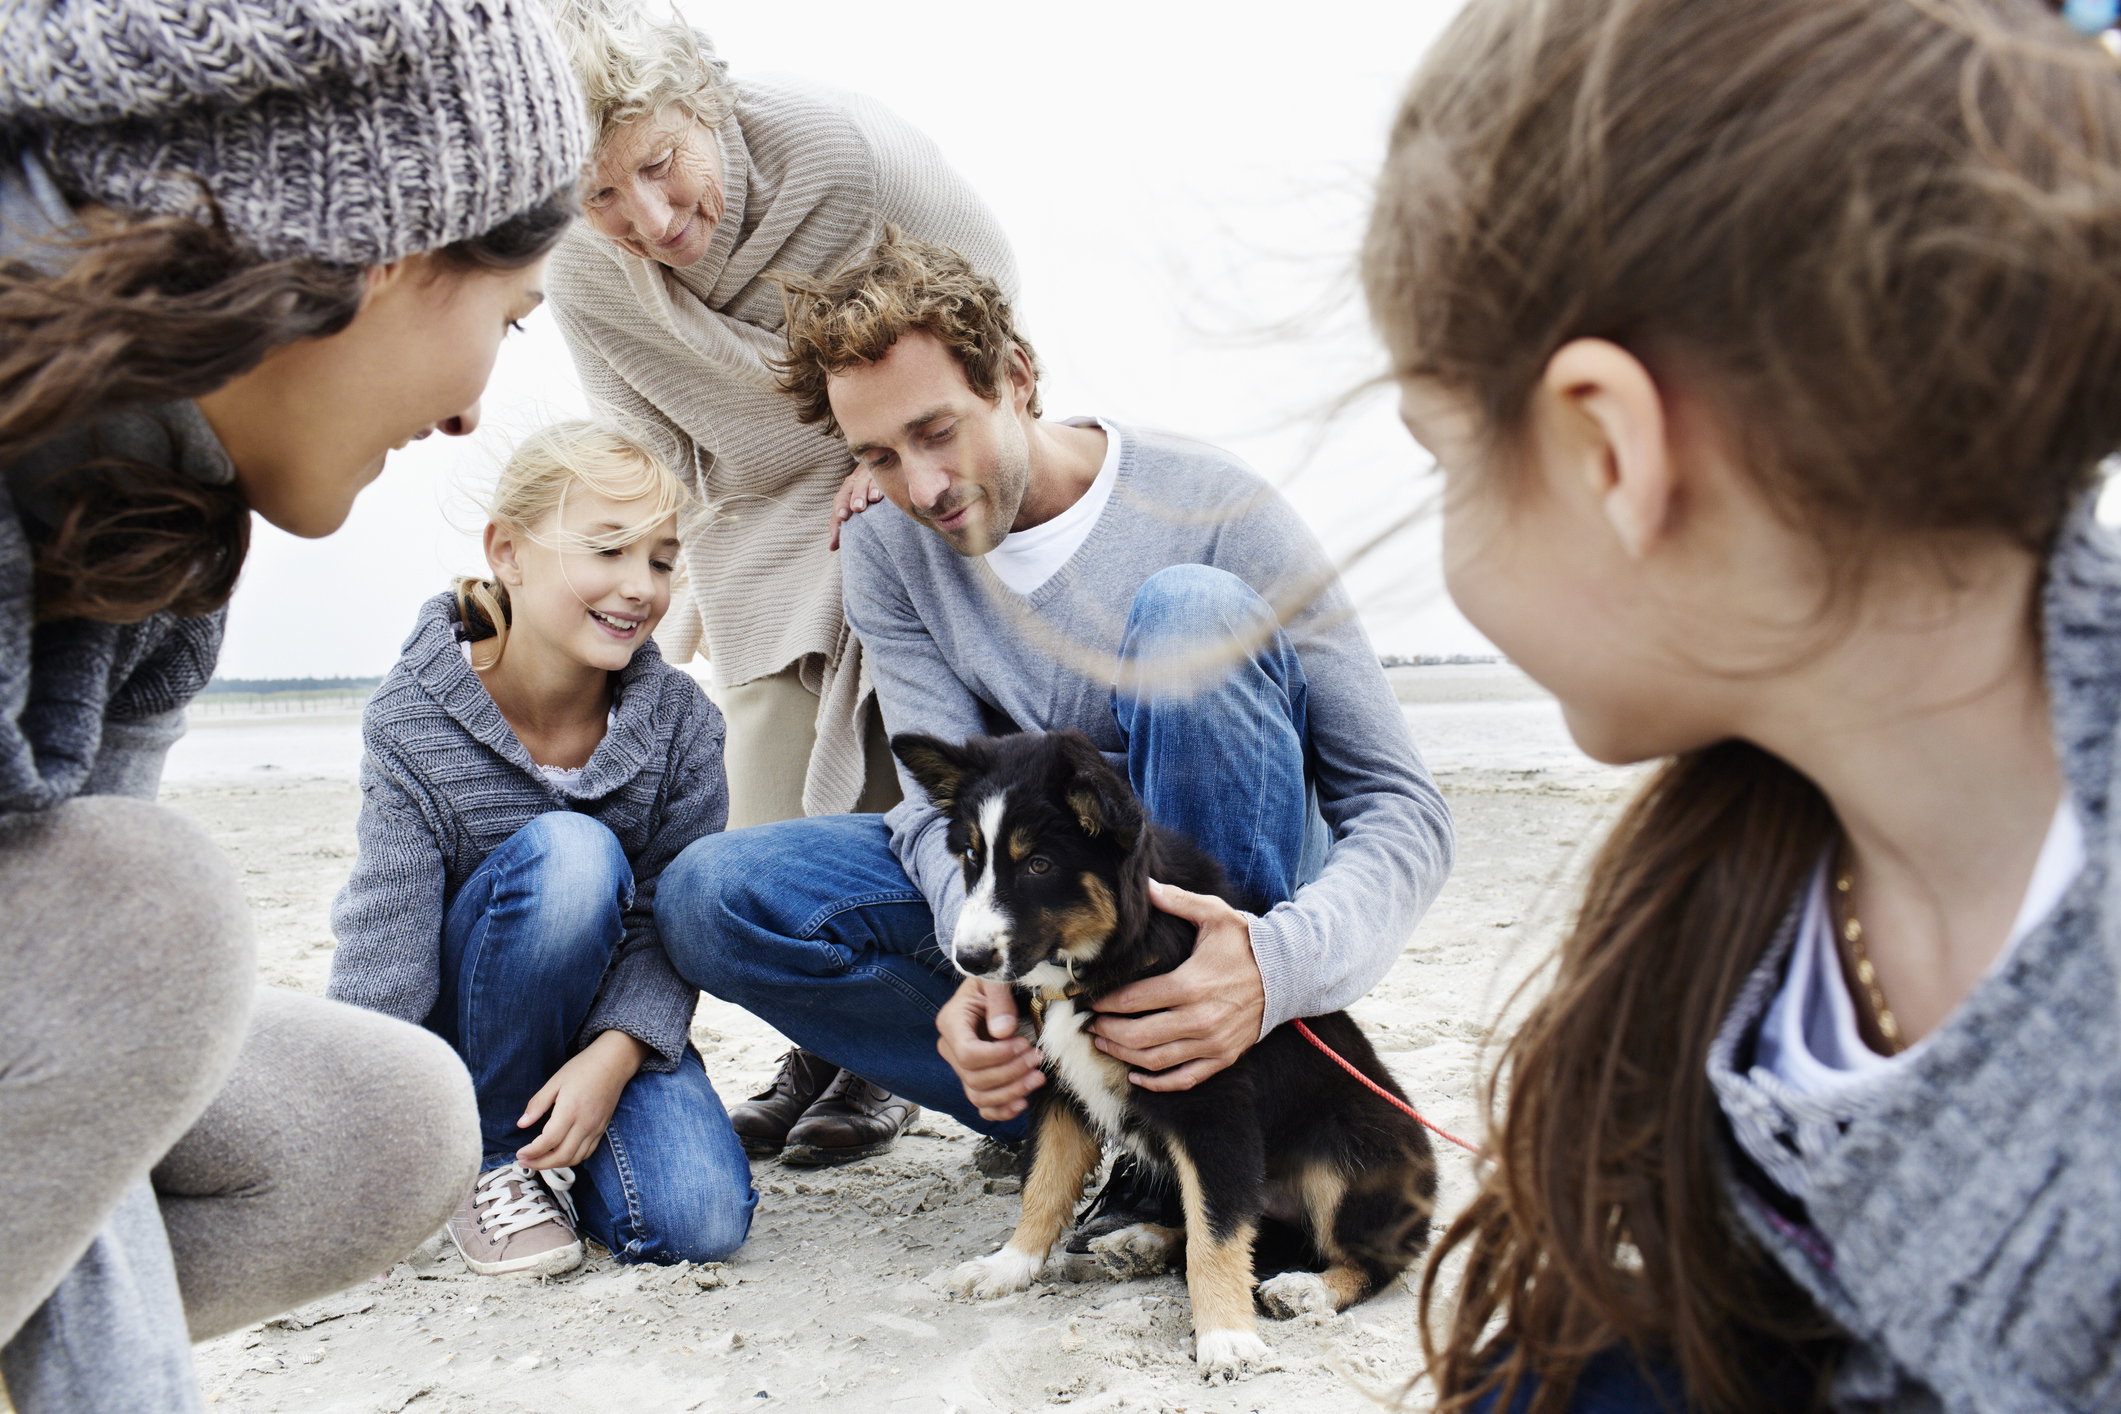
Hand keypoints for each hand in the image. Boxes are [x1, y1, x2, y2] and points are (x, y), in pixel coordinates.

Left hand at [515, 1030, 648, 1169]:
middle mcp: (584, 1123)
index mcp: (570, 1110)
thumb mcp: (555, 1081)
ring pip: (575, 1158)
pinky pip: (587, 1153)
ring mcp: (595, 1128)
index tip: (519, 1153)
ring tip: (539, 1161)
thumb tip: (521, 1124)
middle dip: (540, 1164)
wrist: (614, 1063)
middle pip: (562, 1156)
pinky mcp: (602, 1129)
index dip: (532, 1152)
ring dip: (555, 1165)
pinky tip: (560, 1154)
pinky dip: (571, 1159)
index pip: (549, 1140)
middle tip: (524, 1161)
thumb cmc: (583, 1068)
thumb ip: (538, 1104)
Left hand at [830, 466, 884, 550]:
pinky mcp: (886, 475)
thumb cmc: (860, 497)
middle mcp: (857, 483)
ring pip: (870, 481)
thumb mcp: (849, 508)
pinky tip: (890, 491)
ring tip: (874, 498)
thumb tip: (832, 547)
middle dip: (855, 497)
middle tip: (857, 507)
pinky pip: (886, 478)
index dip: (840, 507)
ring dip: (871, 489)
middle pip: (854, 489)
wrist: (876, 468)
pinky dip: (887, 484)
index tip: (842, 517)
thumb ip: (840, 527)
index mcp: (846, 492)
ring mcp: (873, 477)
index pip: (841, 499)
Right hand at [936, 976, 1042, 1121]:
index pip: (968, 1054)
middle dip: (1011, 1073)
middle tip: (1038, 1058)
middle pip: (975, 1078)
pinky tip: (1022, 1102)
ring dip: (1011, 1092)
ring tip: (1038, 1077)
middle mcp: (950, 1048)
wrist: (993, 989)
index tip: (1025, 1044)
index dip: (999, 1056)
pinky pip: (982, 1105)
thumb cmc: (995, 979)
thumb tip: (1003, 1032)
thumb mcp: (997, 979)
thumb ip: (999, 1000)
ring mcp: (960, 1066)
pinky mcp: (974, 1077)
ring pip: (978, 1096)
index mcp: (951, 1022)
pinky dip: (1001, 1110)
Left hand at [1088, 879, 1263, 1091]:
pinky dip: (1157, 1083)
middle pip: (1139, 1035)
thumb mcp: (1215, 914)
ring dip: (1123, 1055)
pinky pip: (1184, 1079)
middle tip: (1089, 1025)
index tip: (1088, 1001)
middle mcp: (1200, 1019)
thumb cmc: (1247, 943)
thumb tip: (1144, 885)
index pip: (1135, 1000)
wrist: (1289, 973)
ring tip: (1103, 1043)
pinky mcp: (1223, 1057)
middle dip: (1107, 1032)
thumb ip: (1177, 901)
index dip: (1106, 1003)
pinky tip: (1136, 1077)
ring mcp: (1212, 1042)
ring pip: (1156, 1061)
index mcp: (1191, 984)